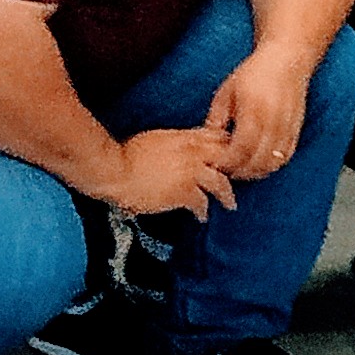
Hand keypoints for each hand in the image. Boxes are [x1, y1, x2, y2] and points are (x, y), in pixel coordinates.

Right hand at [98, 127, 239, 215]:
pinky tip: (202, 217)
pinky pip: (202, 203)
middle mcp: (193, 152)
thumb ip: (175, 142)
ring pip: (220, 182)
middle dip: (234, 169)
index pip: (216, 138)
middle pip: (226, 159)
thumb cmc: (126, 154)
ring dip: (226, 194)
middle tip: (239, 180)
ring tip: (230, 203)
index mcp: (185, 137)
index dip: (226, 147)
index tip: (232, 156)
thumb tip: (181, 148)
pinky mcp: (184, 192)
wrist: (115, 170)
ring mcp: (190, 172)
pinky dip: (203, 211)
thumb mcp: (156, 138)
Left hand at [204, 45, 316, 178]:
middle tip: (226, 170)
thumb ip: (217, 118)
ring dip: (256, 171)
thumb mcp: (227, 91)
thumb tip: (206, 142)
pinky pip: (286, 156)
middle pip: (258, 160)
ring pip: (273, 162)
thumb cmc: (255, 72)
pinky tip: (259, 162)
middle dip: (240, 170)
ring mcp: (288, 125)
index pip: (241, 147)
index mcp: (254, 109)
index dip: (228, 161)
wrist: (287, 58)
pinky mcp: (297, 128)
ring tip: (241, 168)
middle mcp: (274, 119)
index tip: (216, 164)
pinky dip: (272, 165)